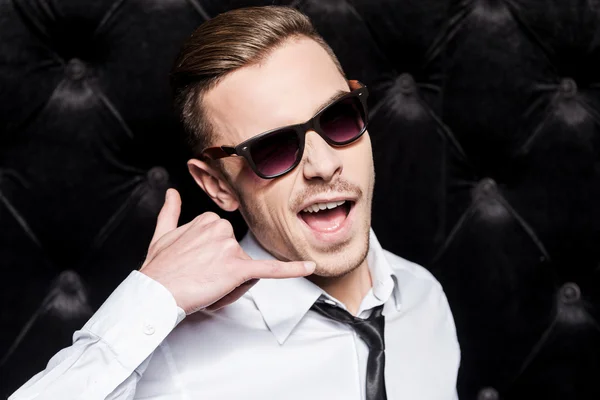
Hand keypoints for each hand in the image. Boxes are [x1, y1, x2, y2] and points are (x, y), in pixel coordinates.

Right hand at [140, 189, 314, 313]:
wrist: (155, 292)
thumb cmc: (159, 268)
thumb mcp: (161, 234)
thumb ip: (170, 211)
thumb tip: (172, 193)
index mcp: (207, 220)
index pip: (225, 241)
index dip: (212, 259)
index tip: (195, 266)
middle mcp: (221, 229)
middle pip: (237, 254)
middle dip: (224, 270)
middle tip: (200, 279)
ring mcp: (230, 248)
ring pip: (245, 269)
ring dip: (230, 282)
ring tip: (206, 286)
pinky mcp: (238, 269)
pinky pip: (269, 269)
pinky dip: (291, 269)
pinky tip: (308, 267)